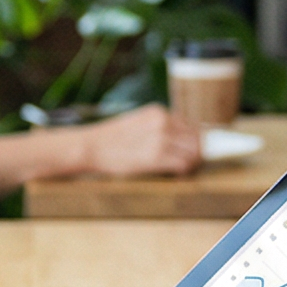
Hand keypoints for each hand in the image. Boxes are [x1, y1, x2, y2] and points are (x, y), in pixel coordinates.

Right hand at [82, 103, 201, 178]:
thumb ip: (159, 126)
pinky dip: (183, 172)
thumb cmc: (111, 138)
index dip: (193, 141)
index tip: (188, 152)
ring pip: (194, 153)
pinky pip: (183, 165)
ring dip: (191, 163)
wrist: (90, 147)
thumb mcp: (137, 121)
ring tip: (181, 170)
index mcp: (158, 112)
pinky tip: (175, 175)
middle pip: (196, 139)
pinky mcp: (155, 157)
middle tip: (188, 164)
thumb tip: (181, 139)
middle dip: (195, 153)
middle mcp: (162, 122)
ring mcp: (160, 139)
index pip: (191, 126)